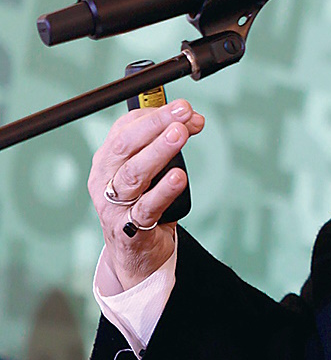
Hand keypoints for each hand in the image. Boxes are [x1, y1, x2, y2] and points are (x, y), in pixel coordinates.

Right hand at [88, 99, 204, 290]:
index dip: (155, 114)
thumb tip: (194, 119)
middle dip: (156, 125)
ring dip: (158, 151)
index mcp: (108, 159)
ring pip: (134, 174)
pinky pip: (147, 208)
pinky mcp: (130, 229)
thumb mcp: (153, 169)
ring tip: (179, 135)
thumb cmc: (143, 202)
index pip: (125, 128)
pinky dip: (163, 191)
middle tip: (182, 114)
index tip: (183, 107)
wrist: (135, 252)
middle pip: (126, 146)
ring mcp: (115, 205)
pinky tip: (178, 177)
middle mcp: (106, 179)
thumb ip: (170, 143)